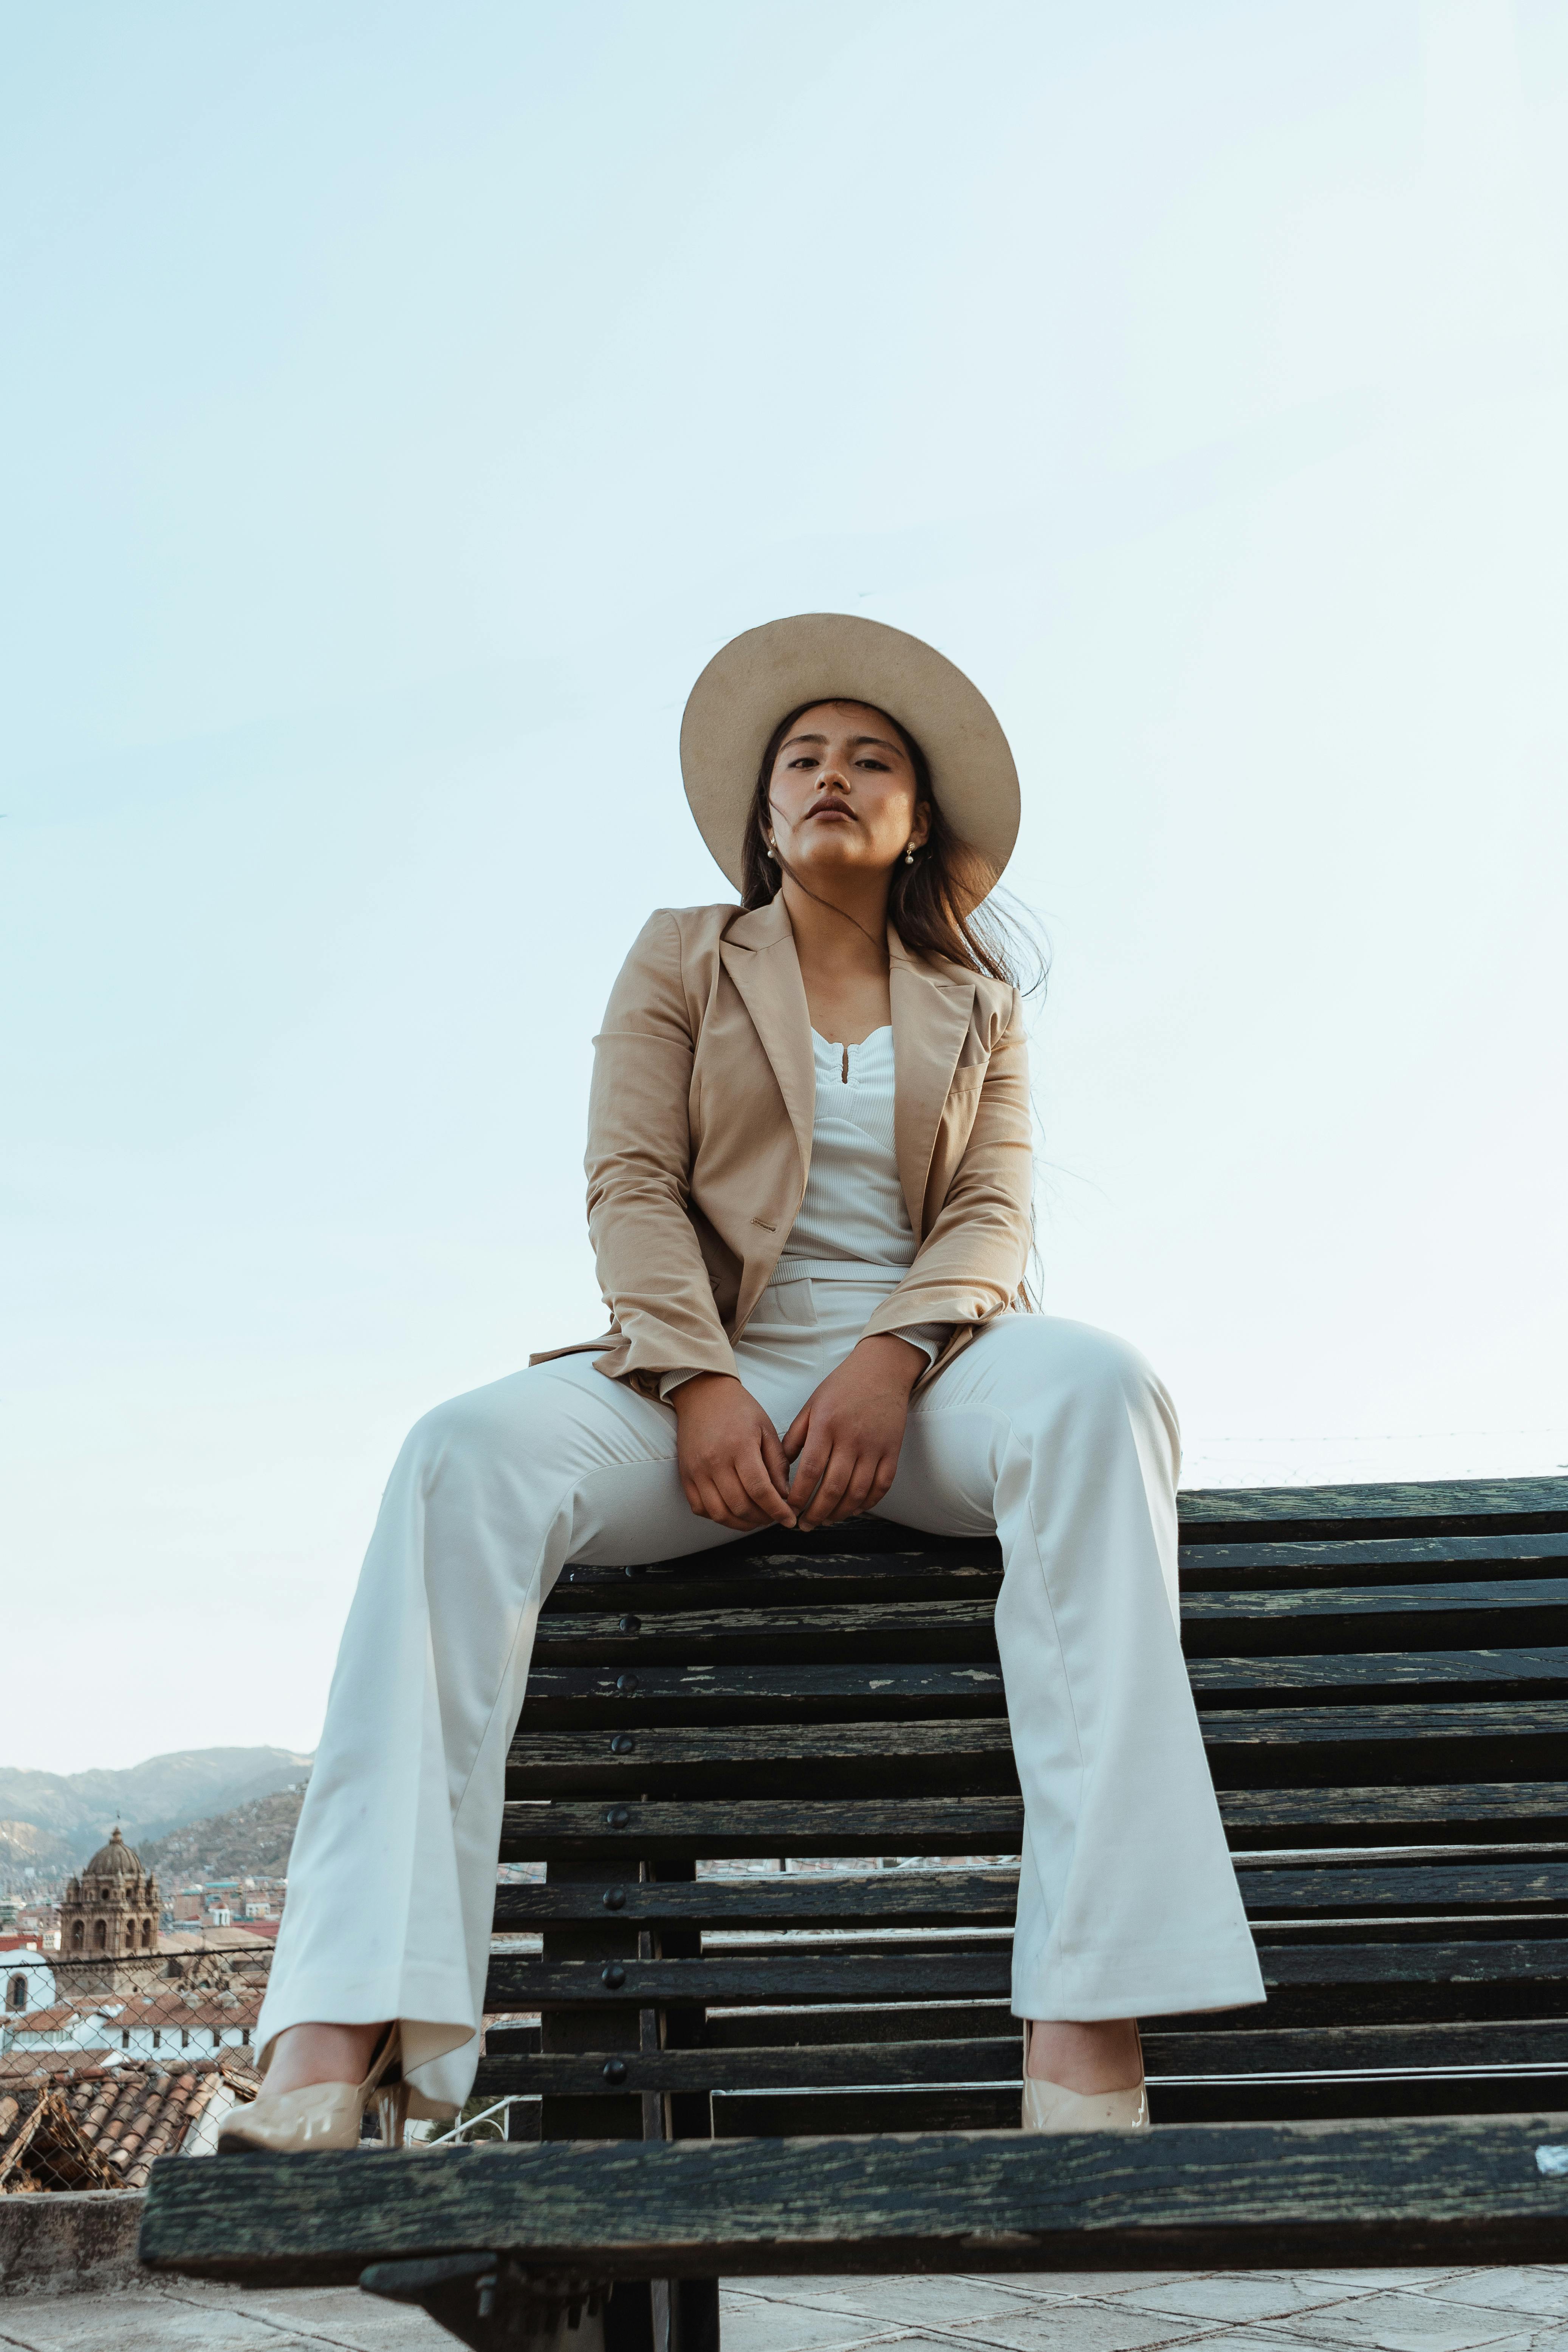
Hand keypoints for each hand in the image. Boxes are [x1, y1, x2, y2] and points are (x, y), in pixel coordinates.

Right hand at [671, 1374, 795, 1530]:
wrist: (703, 1394)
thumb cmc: (739, 1410)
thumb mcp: (766, 1429)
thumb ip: (777, 1463)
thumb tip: (784, 1496)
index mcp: (740, 1446)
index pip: (760, 1490)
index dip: (777, 1510)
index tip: (789, 1520)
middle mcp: (715, 1461)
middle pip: (740, 1506)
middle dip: (763, 1519)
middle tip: (775, 1517)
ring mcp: (697, 1470)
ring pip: (719, 1513)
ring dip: (741, 1524)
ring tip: (756, 1519)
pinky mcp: (685, 1475)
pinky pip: (699, 1508)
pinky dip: (718, 1517)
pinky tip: (733, 1512)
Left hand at [782, 1334, 923, 1529]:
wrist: (882, 1369)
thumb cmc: (842, 1386)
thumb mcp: (812, 1405)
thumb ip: (795, 1436)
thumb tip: (781, 1468)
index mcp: (826, 1426)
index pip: (810, 1471)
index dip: (799, 1496)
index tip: (789, 1509)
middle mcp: (851, 1439)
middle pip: (833, 1487)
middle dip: (816, 1512)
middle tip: (805, 1525)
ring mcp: (874, 1446)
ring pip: (857, 1492)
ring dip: (840, 1513)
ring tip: (826, 1520)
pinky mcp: (892, 1450)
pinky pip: (882, 1486)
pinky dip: (868, 1503)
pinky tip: (853, 1509)